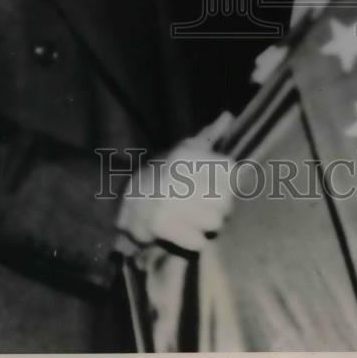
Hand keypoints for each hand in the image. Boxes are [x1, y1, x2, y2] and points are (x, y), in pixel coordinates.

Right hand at [116, 111, 234, 252]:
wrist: (125, 197)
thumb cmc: (164, 172)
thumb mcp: (184, 149)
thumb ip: (209, 135)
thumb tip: (228, 115)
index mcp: (187, 156)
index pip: (231, 170)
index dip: (229, 181)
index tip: (220, 184)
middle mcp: (178, 176)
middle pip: (226, 200)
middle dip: (220, 207)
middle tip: (207, 205)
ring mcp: (168, 201)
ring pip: (215, 223)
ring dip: (208, 226)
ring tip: (196, 219)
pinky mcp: (160, 225)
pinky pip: (198, 242)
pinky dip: (195, 241)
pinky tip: (186, 232)